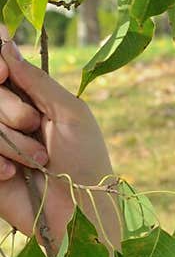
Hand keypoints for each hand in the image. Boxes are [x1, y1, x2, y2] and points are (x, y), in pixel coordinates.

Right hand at [0, 33, 117, 246]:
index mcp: (30, 97)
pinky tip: (15, 176)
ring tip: (36, 161)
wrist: (79, 214)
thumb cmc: (84, 162)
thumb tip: (5, 43)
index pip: (1, 67)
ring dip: (10, 142)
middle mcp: (8, 116)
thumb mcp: (69, 113)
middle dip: (11, 110)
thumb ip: (36, 79)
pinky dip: (0, 162)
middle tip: (34, 127)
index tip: (1, 74)